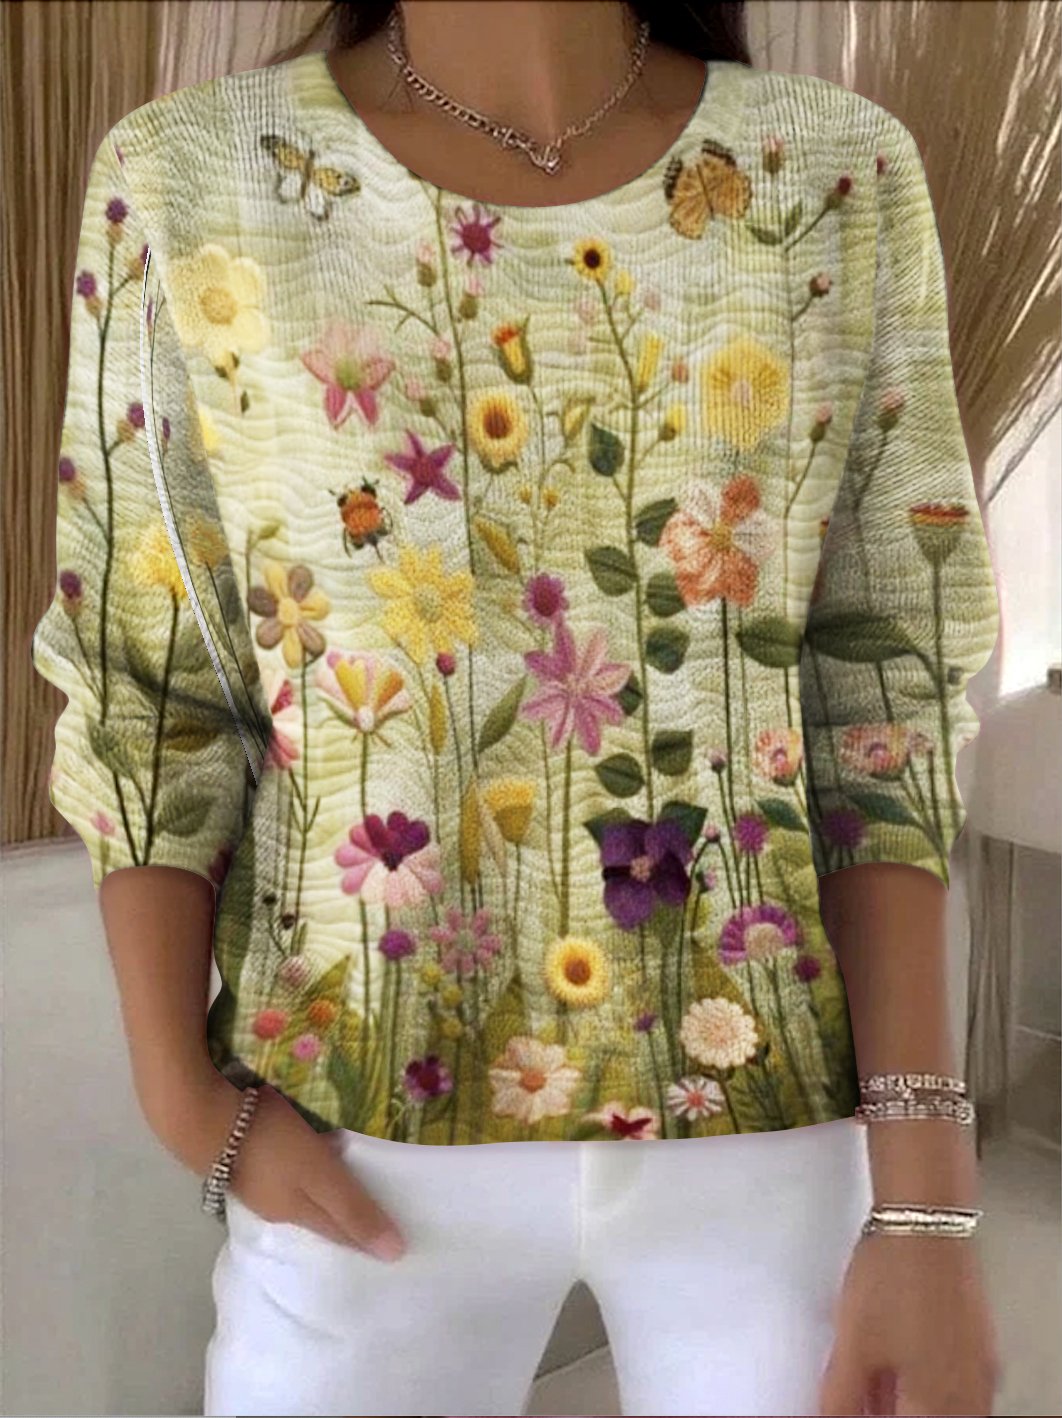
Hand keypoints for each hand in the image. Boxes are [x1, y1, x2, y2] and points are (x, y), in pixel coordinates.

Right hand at [139, 1065, 406, 1261]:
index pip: (341, 1232)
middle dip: (349, 1220)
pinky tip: (309, 1162)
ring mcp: (257, 1184)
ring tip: (350, 1191)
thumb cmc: (271, 1145)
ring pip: (302, 1197)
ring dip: (326, 1197)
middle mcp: (276, 1206)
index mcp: (297, 1213)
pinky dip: (305, 1175)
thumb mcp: (320, 1176)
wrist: (202, 1117)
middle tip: (380, 1221)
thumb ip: (354, 1209)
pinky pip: (286, 1174)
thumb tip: (395, 1254)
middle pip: (321, 1218)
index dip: (367, 1238)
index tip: (396, 1246)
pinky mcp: (245, 1158)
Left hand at [819, 1233, 999, 1415]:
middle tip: (860, 1390)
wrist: (924, 1219)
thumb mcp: (852, 1345)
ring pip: (940, 1406)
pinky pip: (954, 1384)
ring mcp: (978, 1369)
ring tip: (871, 1371)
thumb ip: (842, 1396)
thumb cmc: (892, 1274)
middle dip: (888, 1408)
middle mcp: (968, 1395)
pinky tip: (895, 1360)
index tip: (850, 1402)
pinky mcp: (978, 1344)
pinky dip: (923, 1383)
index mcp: (937, 1405)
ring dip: (905, 1399)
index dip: (866, 1416)